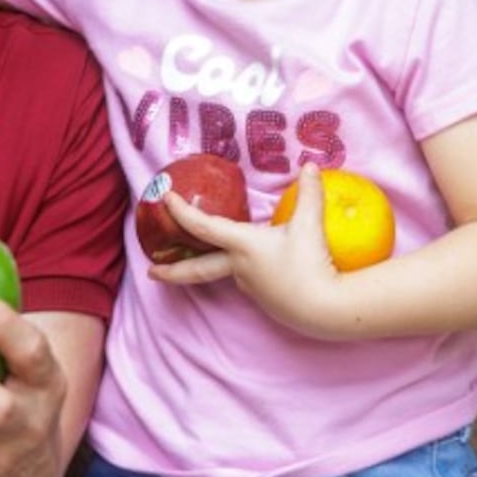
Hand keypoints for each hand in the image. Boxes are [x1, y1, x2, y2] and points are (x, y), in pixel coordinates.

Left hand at [148, 164, 345, 337]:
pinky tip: (264, 267)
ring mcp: (250, 287)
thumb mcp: (310, 225)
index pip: (203, 226)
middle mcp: (239, 267)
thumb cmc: (312, 265)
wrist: (326, 309)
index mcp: (243, 245)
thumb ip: (309, 194)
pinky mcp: (265, 300)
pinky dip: (246, 271)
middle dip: (172, 271)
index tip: (165, 199)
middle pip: (198, 269)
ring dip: (217, 264)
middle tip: (150, 273)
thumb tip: (312, 166)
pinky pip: (250, 279)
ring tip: (217, 254)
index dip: (182, 211)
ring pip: (228, 271)